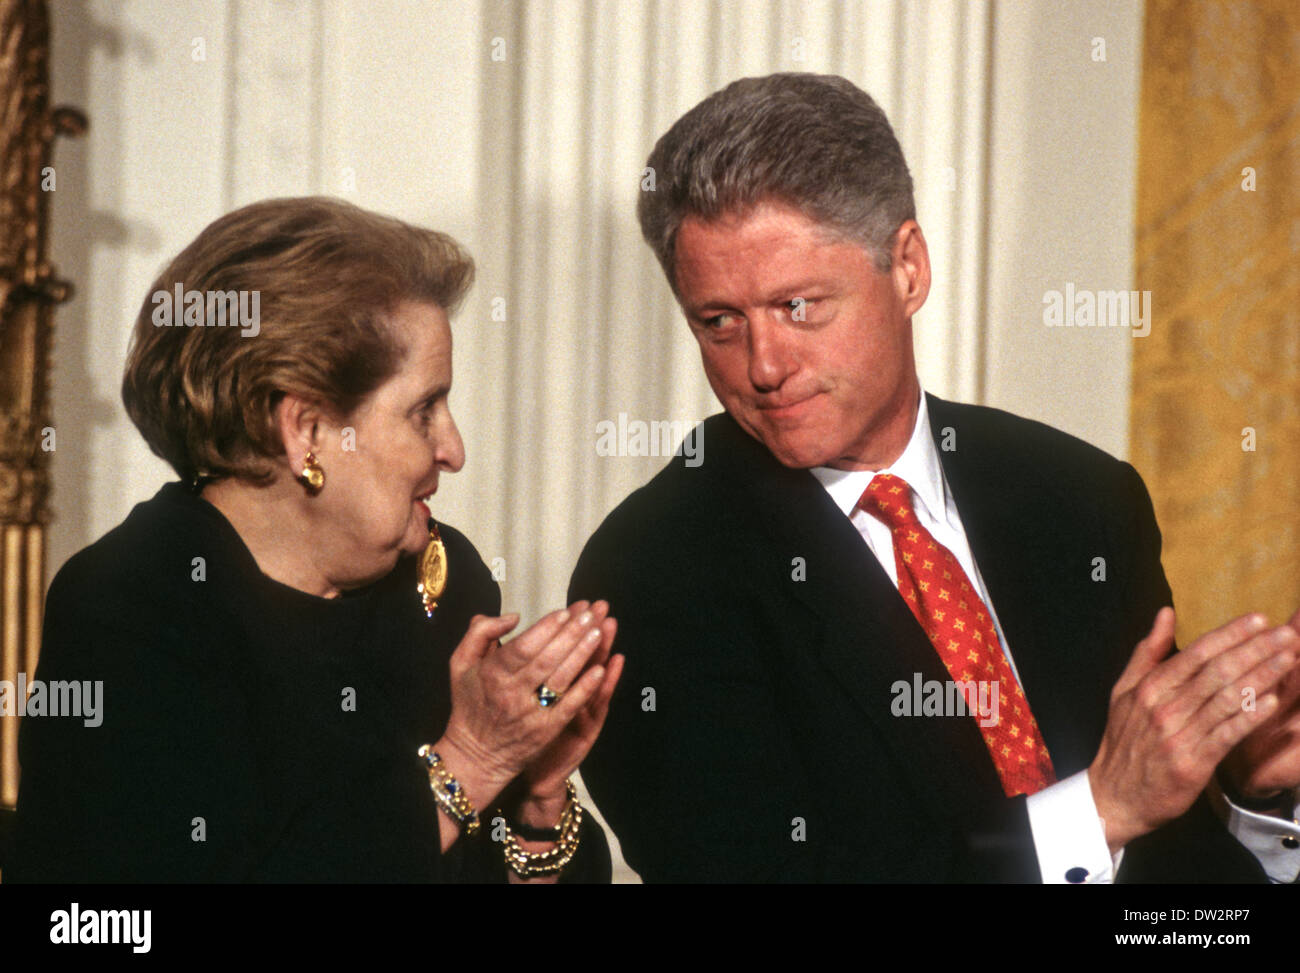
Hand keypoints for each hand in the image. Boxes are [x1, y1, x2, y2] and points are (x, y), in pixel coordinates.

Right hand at [436, 601, 613, 807]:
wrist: (476, 755)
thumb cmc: (471, 704)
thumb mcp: (461, 663)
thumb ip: (481, 632)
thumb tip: (513, 617)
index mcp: (491, 674)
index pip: (524, 646)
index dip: (547, 627)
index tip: (565, 612)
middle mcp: (511, 693)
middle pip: (547, 659)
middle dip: (571, 634)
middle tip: (590, 615)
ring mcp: (530, 713)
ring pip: (561, 679)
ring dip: (582, 654)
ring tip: (598, 633)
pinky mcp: (546, 731)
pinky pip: (569, 707)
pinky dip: (585, 688)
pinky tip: (600, 670)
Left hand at [519, 614, 623, 814]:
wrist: (521, 771)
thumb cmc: (519, 731)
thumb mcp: (517, 695)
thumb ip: (514, 665)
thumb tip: (512, 629)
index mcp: (551, 682)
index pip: (564, 647)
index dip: (572, 625)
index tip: (580, 603)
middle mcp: (570, 692)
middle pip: (583, 655)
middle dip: (590, 629)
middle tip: (600, 606)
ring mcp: (580, 709)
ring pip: (594, 673)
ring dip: (603, 648)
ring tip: (609, 624)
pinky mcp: (585, 728)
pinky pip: (598, 703)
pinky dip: (607, 683)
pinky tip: (614, 662)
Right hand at [1089, 607, 1297, 851]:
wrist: (1114, 795)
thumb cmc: (1124, 740)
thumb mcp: (1124, 690)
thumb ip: (1148, 651)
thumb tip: (1166, 613)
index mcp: (1149, 687)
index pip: (1197, 652)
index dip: (1230, 634)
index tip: (1259, 619)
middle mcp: (1163, 707)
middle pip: (1217, 671)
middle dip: (1255, 649)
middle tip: (1287, 634)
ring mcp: (1178, 735)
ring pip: (1226, 699)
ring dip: (1262, 676)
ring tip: (1289, 659)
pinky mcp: (1192, 764)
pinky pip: (1226, 735)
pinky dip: (1249, 717)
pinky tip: (1271, 701)